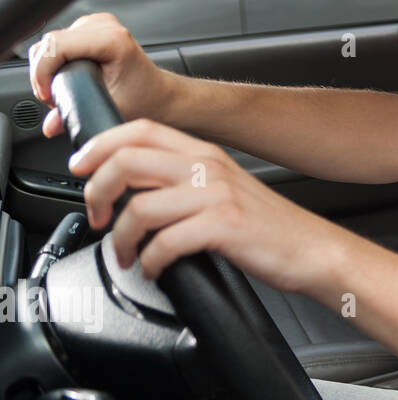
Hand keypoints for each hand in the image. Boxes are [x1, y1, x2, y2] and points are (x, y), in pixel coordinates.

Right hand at [28, 12, 175, 138]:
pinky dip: (55, 60)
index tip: (48, 96)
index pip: (56, 46)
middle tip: (54, 98)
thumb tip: (50, 126)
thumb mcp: (110, 109)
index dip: (43, 73)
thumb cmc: (143, 99)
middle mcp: (105, 26)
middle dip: (43, 73)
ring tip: (62, 89)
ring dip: (48, 67)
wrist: (159, 93)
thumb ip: (78, 115)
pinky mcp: (90, 27)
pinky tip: (67, 77)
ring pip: (50, 41)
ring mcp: (97, 24)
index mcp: (113, 40)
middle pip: (49, 43)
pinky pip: (58, 41)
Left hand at [69, 117, 344, 292]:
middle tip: (97, 216)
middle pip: (128, 161)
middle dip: (97, 191)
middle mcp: (209, 168)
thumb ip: (184, 181)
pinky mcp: (223, 227)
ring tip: (126, 255)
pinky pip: (164, 244)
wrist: (313, 249)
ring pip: (139, 208)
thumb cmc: (269, 227)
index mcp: (206, 154)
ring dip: (119, 239)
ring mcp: (216, 196)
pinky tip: (155, 270)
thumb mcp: (225, 189)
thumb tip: (133, 190)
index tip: (82, 168)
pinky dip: (149, 263)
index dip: (101, 145)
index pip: (140, 130)